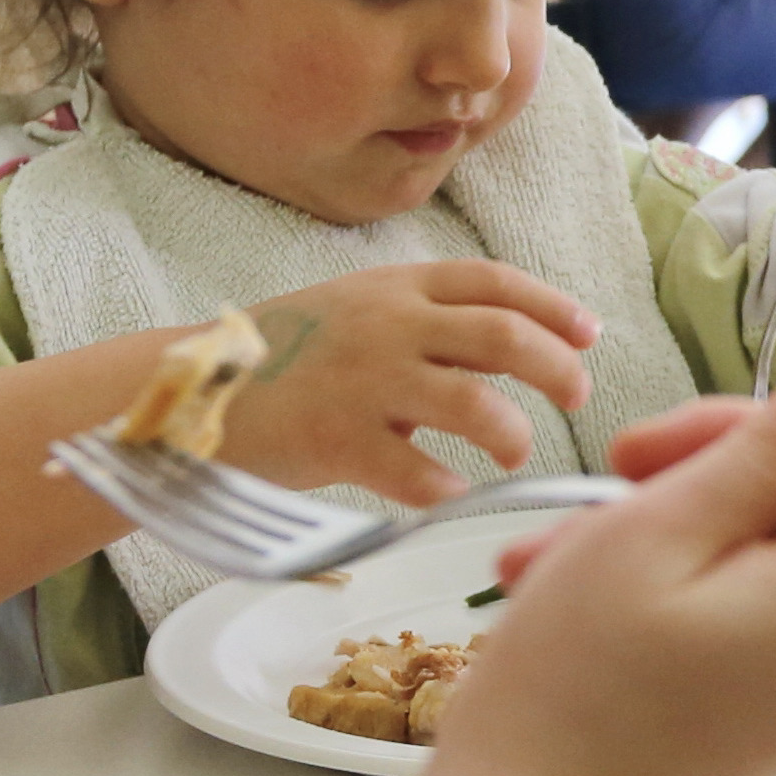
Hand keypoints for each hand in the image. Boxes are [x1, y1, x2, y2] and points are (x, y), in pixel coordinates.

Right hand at [218, 262, 601, 505]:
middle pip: (502, 336)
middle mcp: (386, 326)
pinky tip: (449, 493)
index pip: (493, 282)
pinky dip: (444, 487)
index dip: (552, 306)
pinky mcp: (336, 439)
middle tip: (577, 397)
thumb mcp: (357, 316)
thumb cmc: (279, 359)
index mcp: (394, 288)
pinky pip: (415, 472)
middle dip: (555, 367)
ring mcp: (362, 381)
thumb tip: (516, 348)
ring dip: (510, 433)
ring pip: (473, 405)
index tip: (588, 333)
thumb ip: (429, 328)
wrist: (186, 391)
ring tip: (515, 452)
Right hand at [437, 351, 775, 775]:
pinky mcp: (766, 694)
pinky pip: (746, 597)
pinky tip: (576, 575)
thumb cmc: (578, 695)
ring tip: (568, 544)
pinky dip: (673, 570)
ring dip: (682, 514)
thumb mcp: (660, 536)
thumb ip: (773, 456)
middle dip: (746, 458)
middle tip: (635, 462)